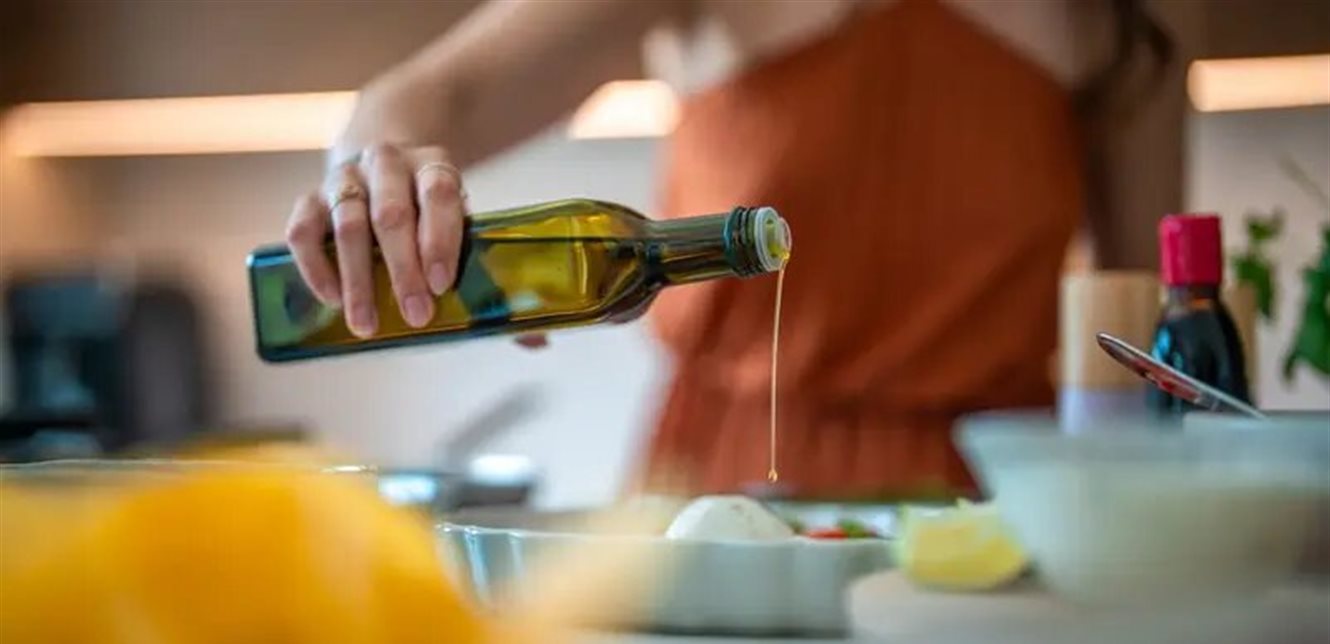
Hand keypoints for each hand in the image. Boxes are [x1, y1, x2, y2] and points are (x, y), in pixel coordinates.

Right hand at [286, 143, 464, 338]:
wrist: (380, 170)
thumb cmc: (422, 205)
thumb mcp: (447, 211)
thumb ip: (452, 242)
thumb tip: (447, 297)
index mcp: (429, 163)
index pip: (438, 194)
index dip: (440, 240)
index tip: (440, 285)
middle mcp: (385, 163)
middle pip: (391, 214)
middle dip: (404, 270)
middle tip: (415, 315)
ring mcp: (344, 178)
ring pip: (348, 227)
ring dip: (359, 281)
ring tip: (366, 324)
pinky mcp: (310, 198)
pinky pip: (303, 232)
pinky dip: (316, 269)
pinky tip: (333, 300)